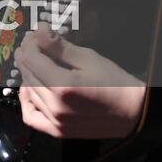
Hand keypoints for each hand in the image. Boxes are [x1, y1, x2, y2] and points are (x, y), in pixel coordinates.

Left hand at [15, 28, 145, 139]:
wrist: (133, 113)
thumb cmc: (114, 82)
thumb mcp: (88, 58)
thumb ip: (59, 46)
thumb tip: (39, 30)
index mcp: (62, 86)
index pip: (31, 59)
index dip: (30, 43)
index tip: (37, 33)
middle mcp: (54, 106)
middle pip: (27, 74)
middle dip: (28, 55)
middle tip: (35, 43)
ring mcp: (55, 122)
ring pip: (27, 92)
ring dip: (27, 74)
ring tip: (36, 62)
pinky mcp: (58, 131)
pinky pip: (31, 117)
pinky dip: (27, 101)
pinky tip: (31, 89)